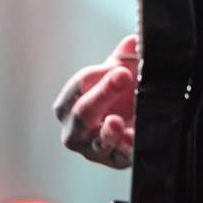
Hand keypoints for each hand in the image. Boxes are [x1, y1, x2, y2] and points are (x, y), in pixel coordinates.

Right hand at [53, 33, 136, 167]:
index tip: (119, 66)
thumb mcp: (117, 74)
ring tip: (117, 122)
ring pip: (98, 142)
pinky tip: (133, 139)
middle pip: (82, 113)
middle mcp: (75, 130)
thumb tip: (133, 41)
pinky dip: (127, 149)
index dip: (96, 75)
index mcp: (69, 105)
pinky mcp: (115, 161)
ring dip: (108, 132)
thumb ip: (123, 58)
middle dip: (102, 93)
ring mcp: (94, 149)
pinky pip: (121, 157)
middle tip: (123, 75)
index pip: (76, 87)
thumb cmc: (116, 98)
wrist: (131, 125)